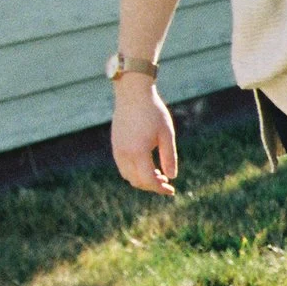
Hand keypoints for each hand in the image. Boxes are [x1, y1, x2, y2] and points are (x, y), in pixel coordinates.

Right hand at [110, 76, 177, 195]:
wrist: (132, 94)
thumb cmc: (153, 112)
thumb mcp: (167, 134)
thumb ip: (169, 157)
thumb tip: (171, 177)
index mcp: (138, 152)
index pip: (148, 180)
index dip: (160, 188)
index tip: (171, 190)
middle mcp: (124, 154)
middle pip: (137, 181)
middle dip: (152, 186)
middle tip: (167, 183)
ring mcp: (117, 150)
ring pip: (128, 176)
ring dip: (142, 180)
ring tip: (159, 175)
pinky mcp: (115, 145)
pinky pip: (123, 167)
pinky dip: (134, 172)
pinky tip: (147, 167)